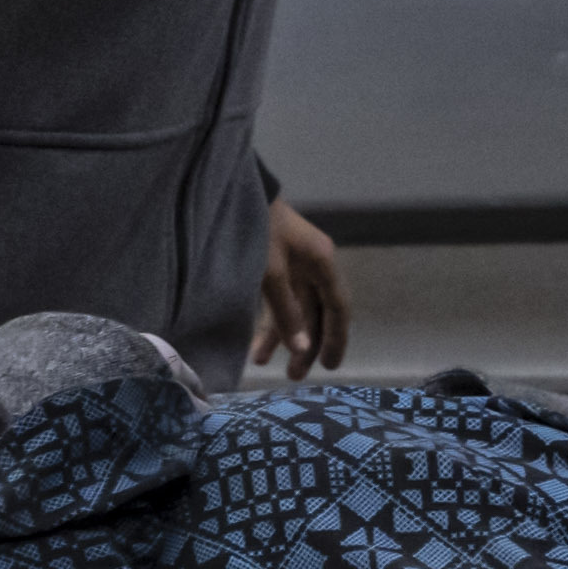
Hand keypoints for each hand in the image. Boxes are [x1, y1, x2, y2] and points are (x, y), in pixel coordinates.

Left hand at [250, 200, 354, 378]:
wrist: (229, 192)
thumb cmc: (257, 229)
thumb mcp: (270, 272)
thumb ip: (286, 312)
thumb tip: (302, 349)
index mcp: (322, 262)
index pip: (338, 307)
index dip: (336, 338)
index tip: (330, 367)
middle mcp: (312, 264)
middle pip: (315, 312)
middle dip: (304, 344)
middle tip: (294, 376)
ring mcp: (292, 263)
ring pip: (293, 308)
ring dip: (281, 335)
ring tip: (261, 363)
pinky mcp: (272, 263)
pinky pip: (276, 299)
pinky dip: (268, 319)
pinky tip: (253, 341)